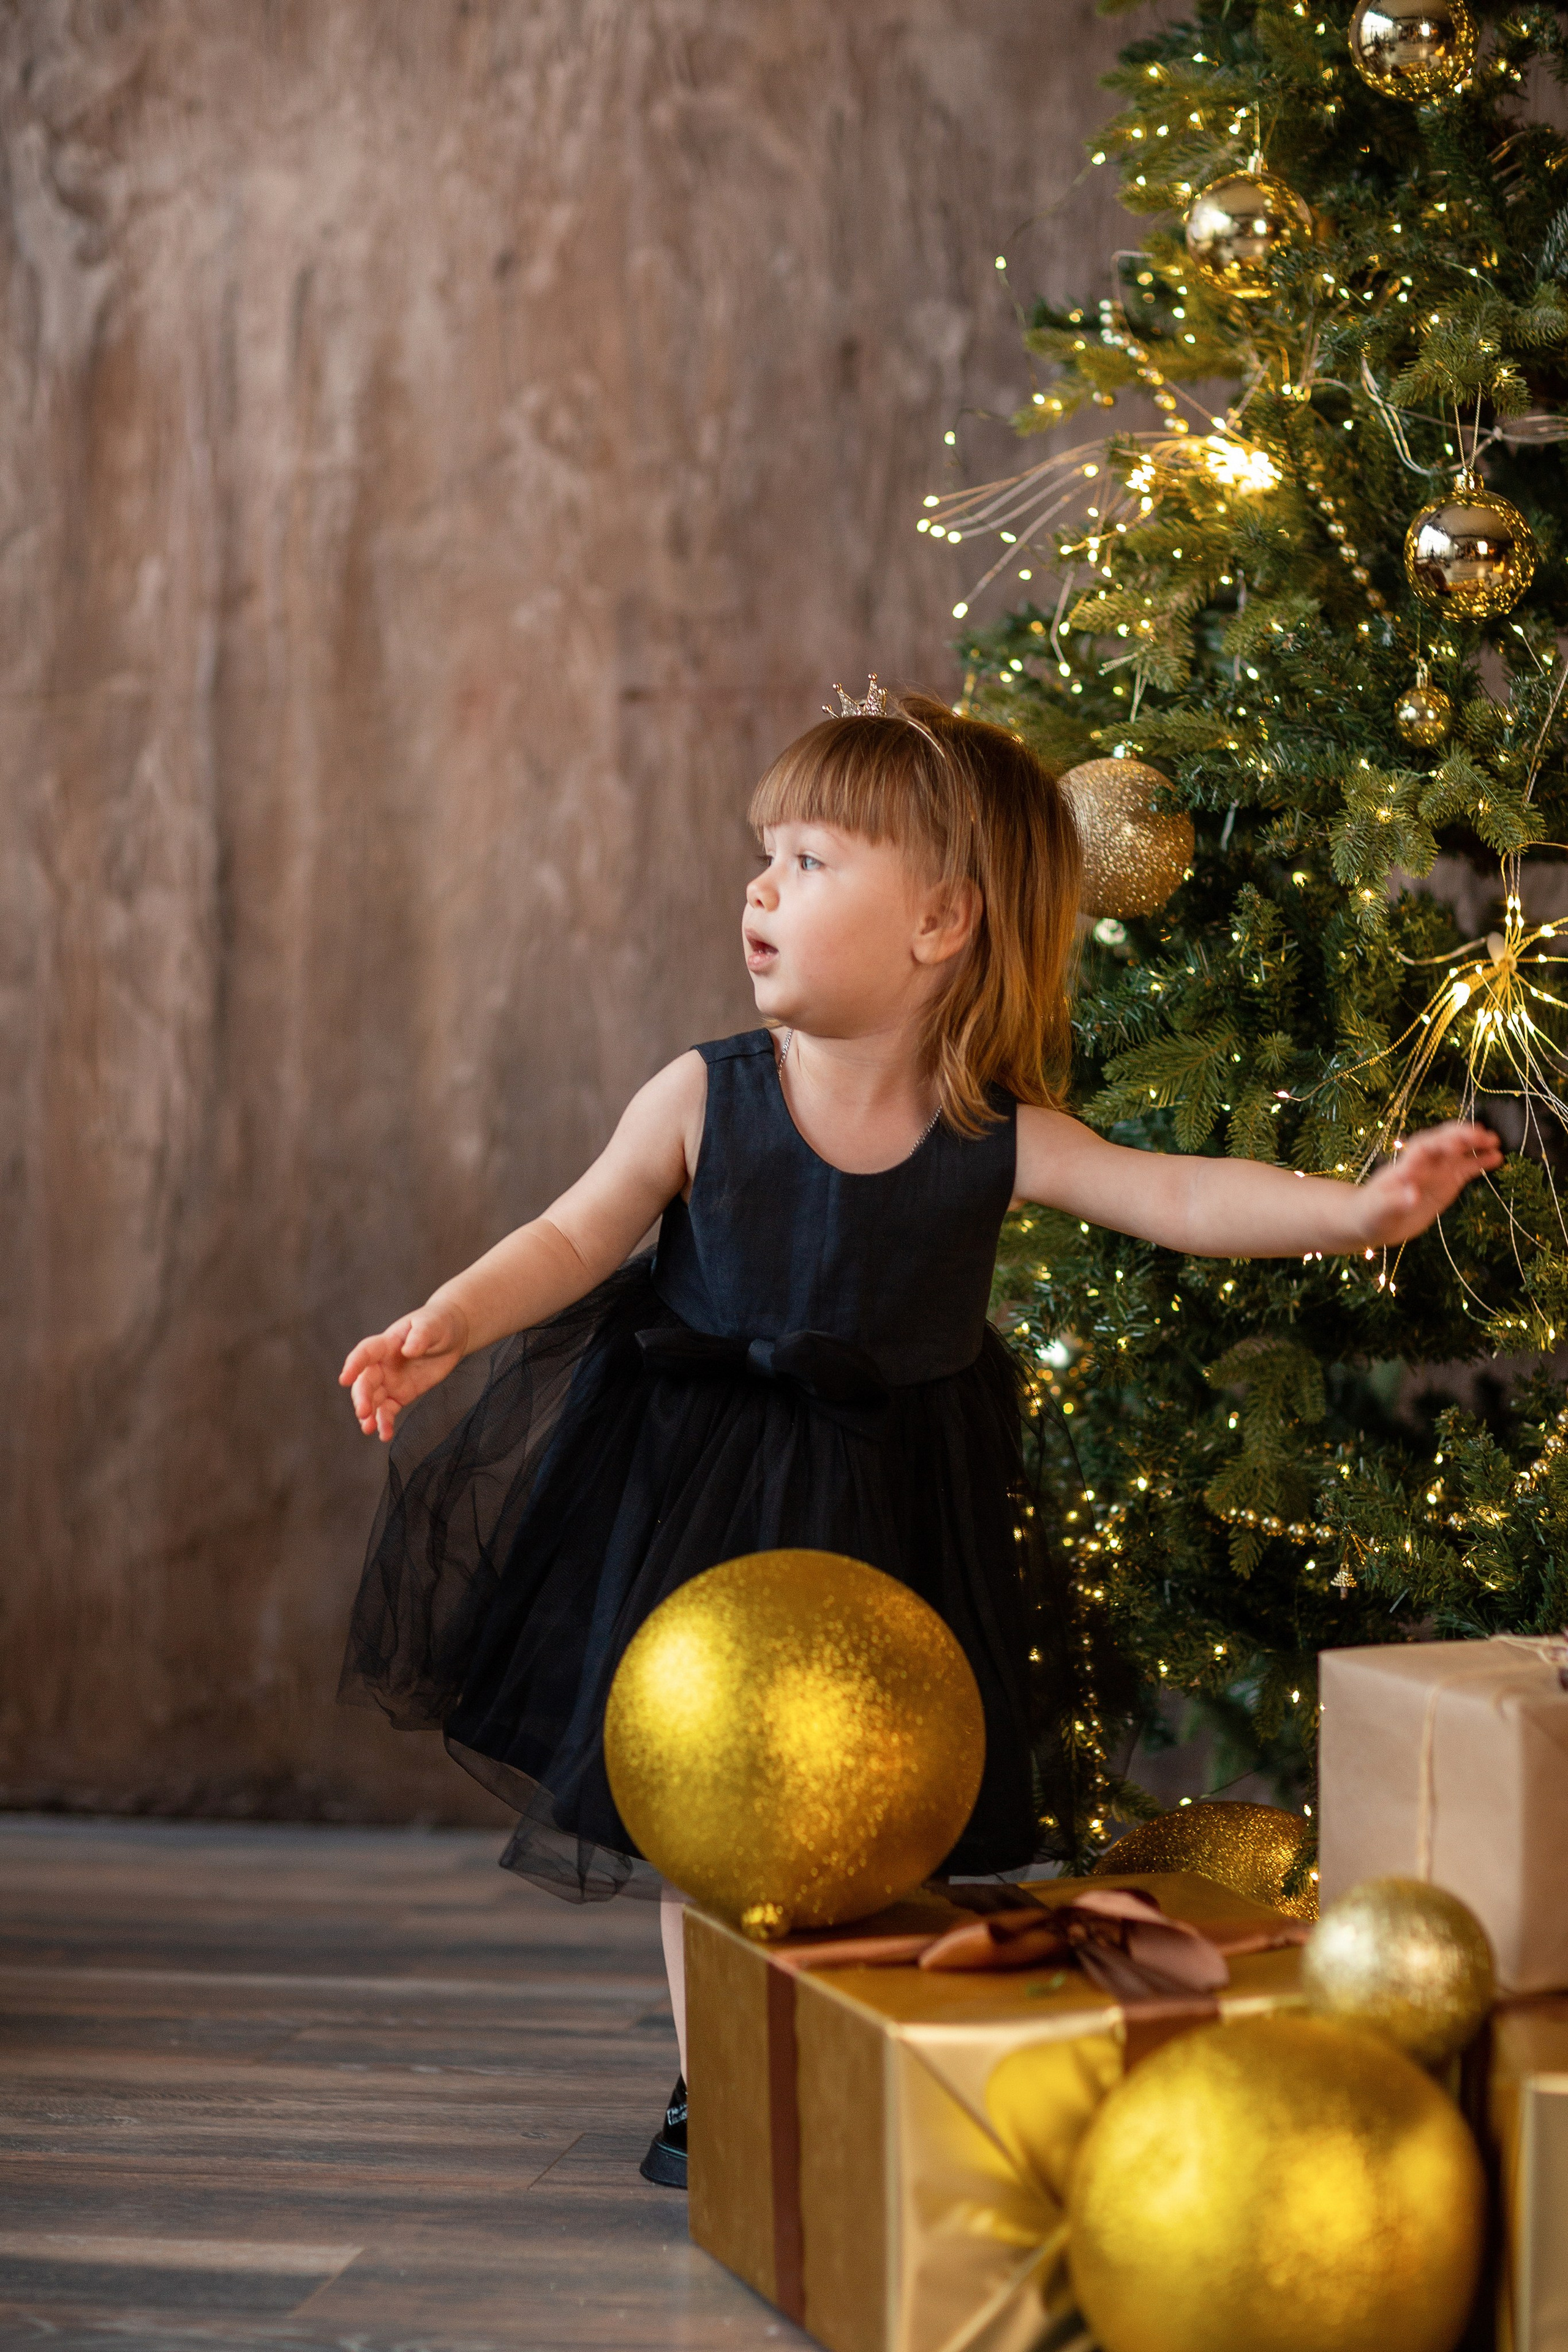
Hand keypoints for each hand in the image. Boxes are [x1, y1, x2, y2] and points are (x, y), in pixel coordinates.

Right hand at [339, 1302, 470, 1441]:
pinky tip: (384, 1435)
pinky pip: (388, 1410)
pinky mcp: (400, 1394)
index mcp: (386, 1343)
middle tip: (363, 1412)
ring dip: (369, 1415)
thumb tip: (409, 1350)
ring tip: (369, 1429)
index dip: (354, 1365)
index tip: (344, 1379)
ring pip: (373, 1400)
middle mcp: (383, 1364)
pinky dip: (384, 1422)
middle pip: (366, 1381)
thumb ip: (420, 1336)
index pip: (365, 1353)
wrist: (451, 1335)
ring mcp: (390, 1381)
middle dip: (362, 1397)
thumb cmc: (437, 1324)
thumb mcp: (431, 1325)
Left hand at [1356, 1122, 1501, 1247]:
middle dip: (1463, 1136)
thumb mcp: (1379, 1210)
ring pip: (1458, 1152)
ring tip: (1496, 1143)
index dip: (1442, 1142)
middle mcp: (1423, 1163)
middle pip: (1445, 1141)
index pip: (1425, 1147)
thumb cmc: (1370, 1213)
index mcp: (1406, 1165)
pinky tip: (1497, 1158)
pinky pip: (1466, 1168)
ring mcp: (1436, 1170)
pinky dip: (1480, 1162)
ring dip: (1475, 1145)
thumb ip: (1395, 1202)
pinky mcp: (1446, 1182)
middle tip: (1485, 1136)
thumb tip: (1412, 1194)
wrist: (1370, 1220)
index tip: (1459, 1142)